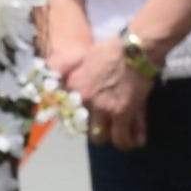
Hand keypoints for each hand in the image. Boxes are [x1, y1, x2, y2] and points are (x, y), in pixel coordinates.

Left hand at [67, 34, 153, 150]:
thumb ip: (68, 69)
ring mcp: (104, 109)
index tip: (90, 116)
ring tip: (124, 140)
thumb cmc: (113, 48)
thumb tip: (54, 75)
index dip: (82, 116)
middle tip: (109, 128)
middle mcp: (86, 101)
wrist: (135, 49)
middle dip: (98, 132)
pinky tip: (136, 142)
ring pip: (103, 137)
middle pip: (86, 129)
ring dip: (115, 140)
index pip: (69, 110)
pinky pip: (123, 137)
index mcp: (75, 86)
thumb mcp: (83, 56)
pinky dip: (131, 141)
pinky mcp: (123, 113)